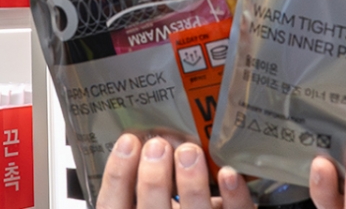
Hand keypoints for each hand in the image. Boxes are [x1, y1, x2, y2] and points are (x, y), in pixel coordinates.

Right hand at [96, 133, 253, 208]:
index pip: (113, 207)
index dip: (117, 175)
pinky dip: (232, 197)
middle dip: (154, 178)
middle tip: (158, 146)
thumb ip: (141, 189)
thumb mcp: (148, 203)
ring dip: (191, 183)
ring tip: (189, 153)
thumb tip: (145, 146)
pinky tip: (227, 174)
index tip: (128, 143)